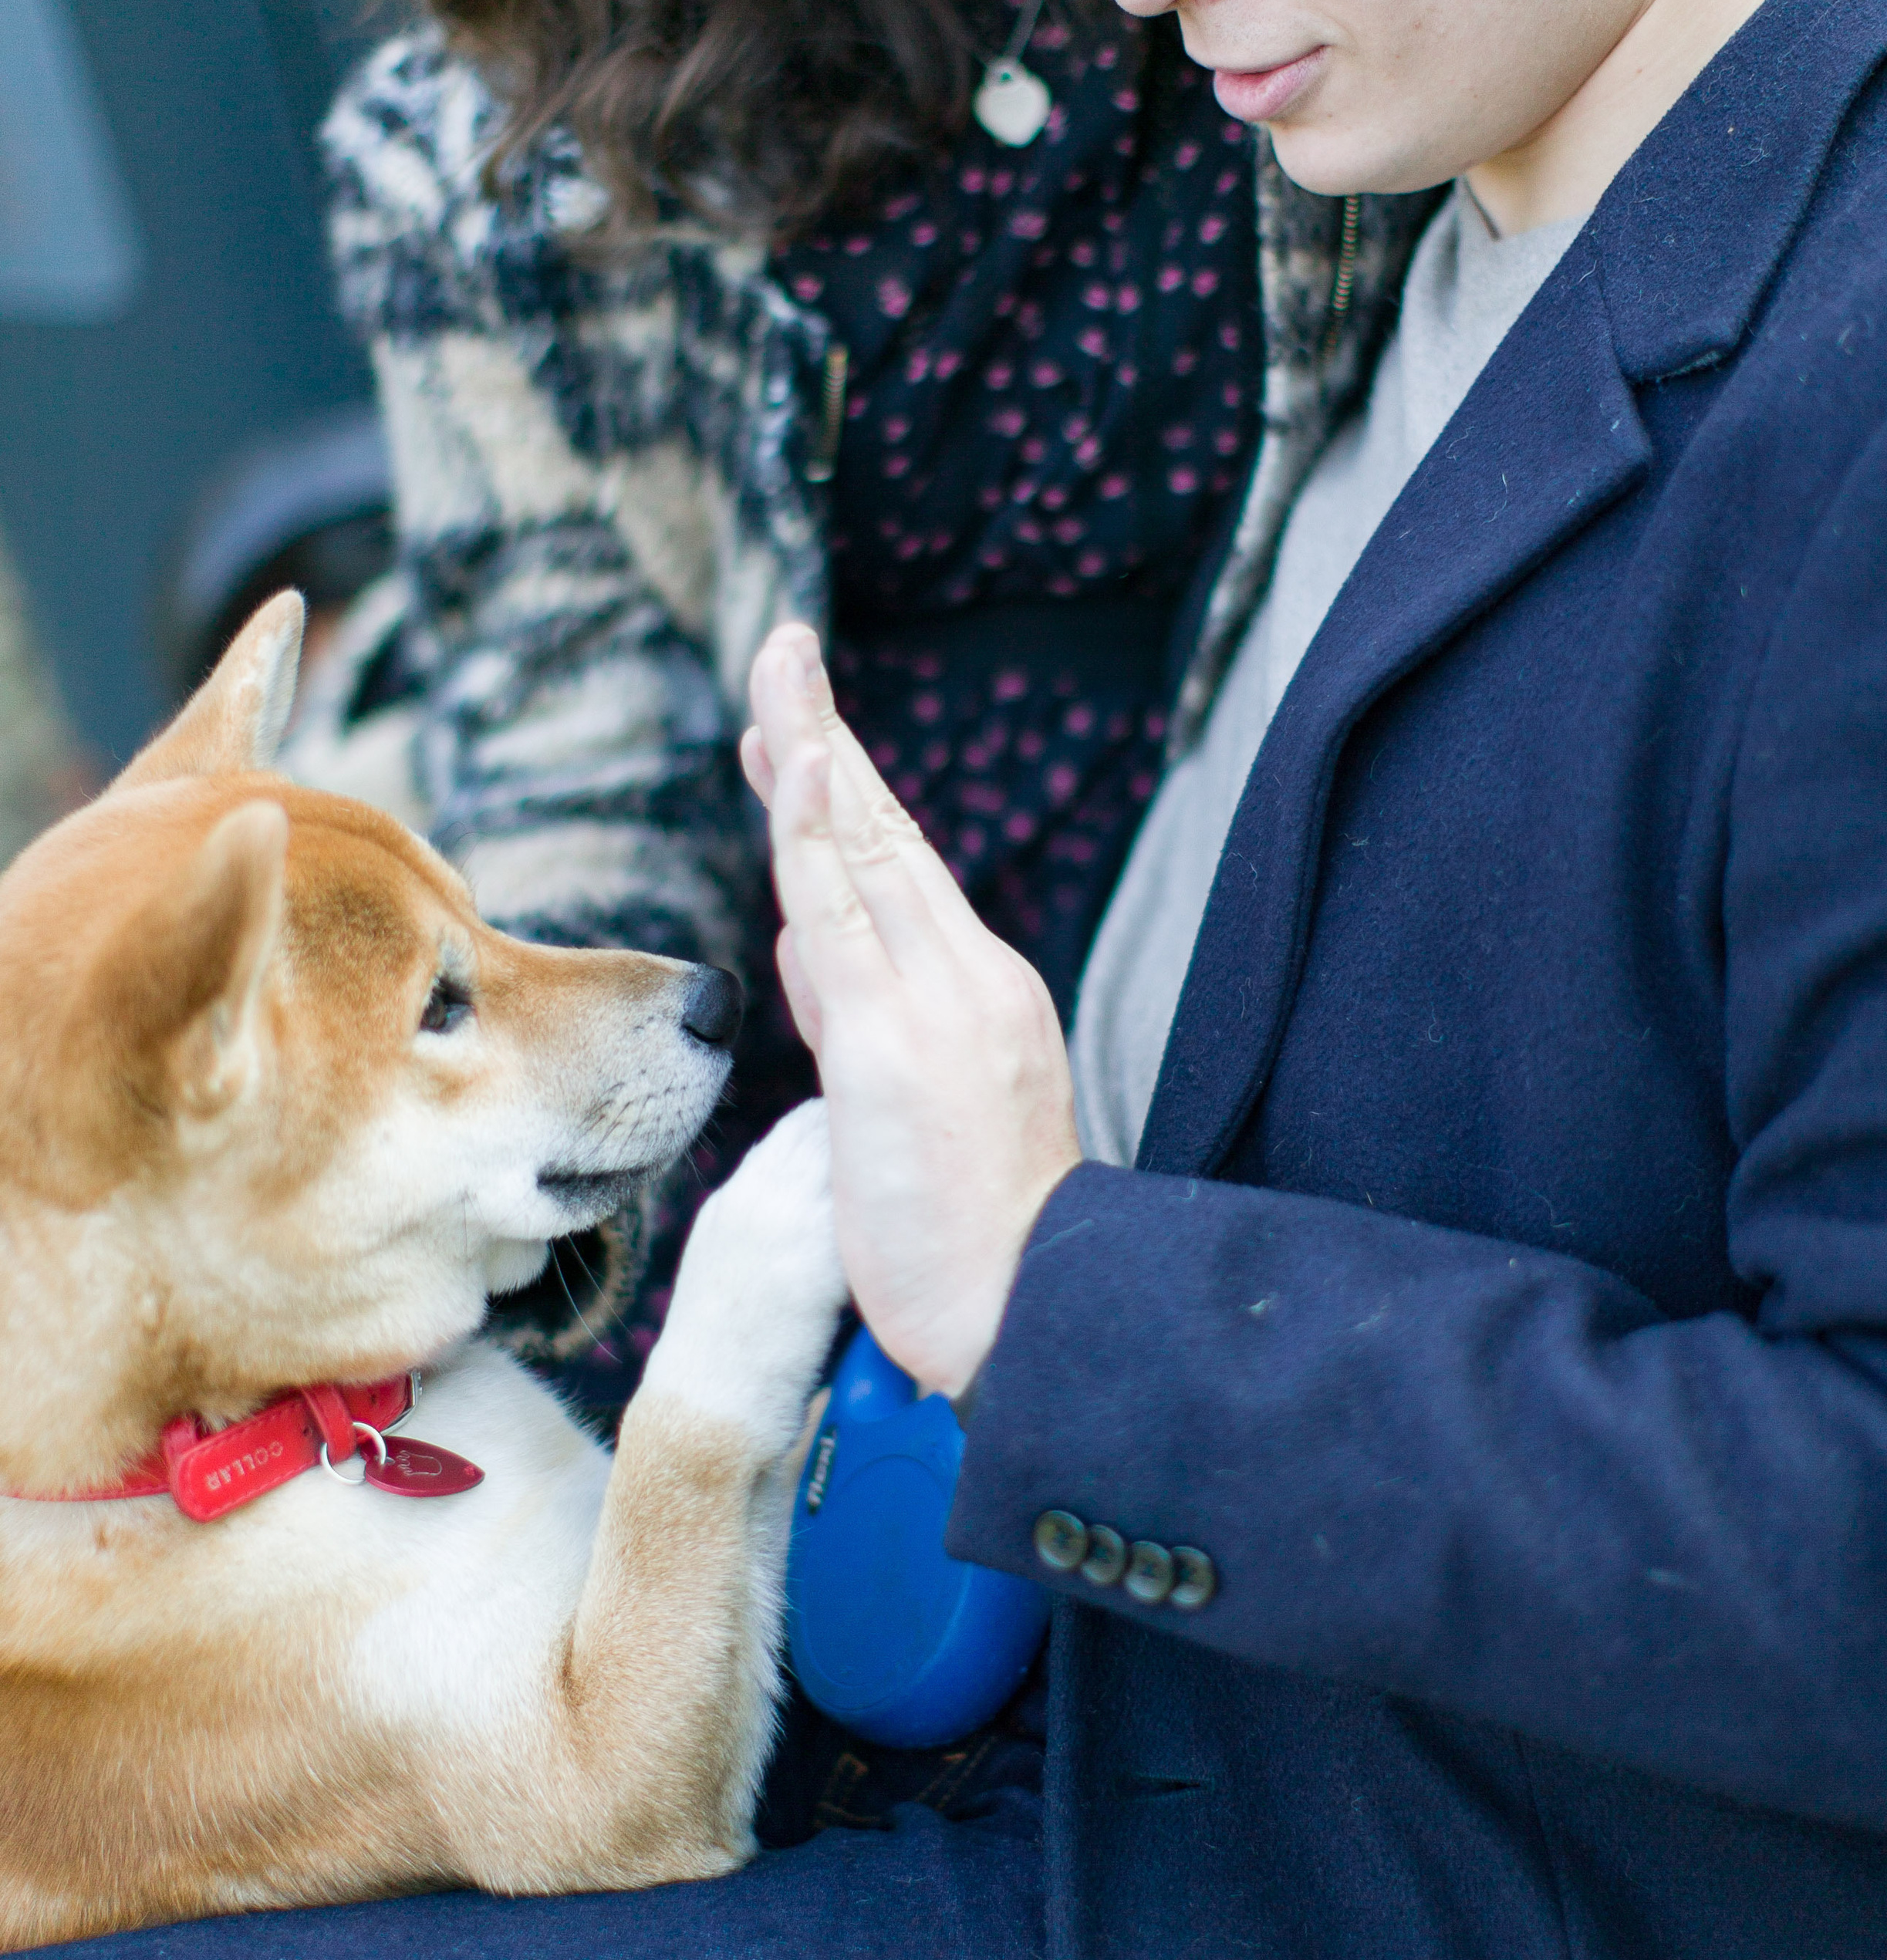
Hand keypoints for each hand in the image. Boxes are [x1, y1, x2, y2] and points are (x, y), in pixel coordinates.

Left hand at [742, 624, 1082, 1397]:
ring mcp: (935, 1002)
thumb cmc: (973, 1236)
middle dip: (827, 733)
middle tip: (784, 649)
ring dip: (817, 746)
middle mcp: (966, 977)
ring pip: (864, 849)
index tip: (797, 732)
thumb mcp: (905, 1108)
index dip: (841, 793)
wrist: (1031, 1310)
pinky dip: (820, 829)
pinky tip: (799, 760)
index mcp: (976, 993)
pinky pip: (846, 915)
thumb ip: (855, 1019)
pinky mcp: (895, 1040)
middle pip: (883, 831)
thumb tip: (801, 948)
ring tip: (781, 667)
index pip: (894, 872)